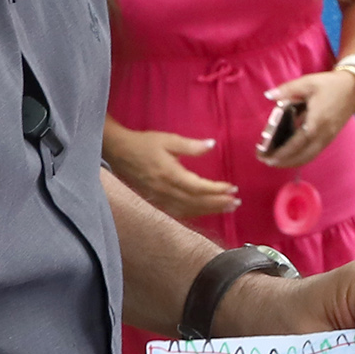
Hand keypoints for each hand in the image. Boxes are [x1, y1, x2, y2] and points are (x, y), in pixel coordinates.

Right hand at [103, 121, 240, 222]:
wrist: (118, 152)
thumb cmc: (145, 143)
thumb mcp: (168, 140)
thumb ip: (191, 146)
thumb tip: (213, 144)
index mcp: (171, 175)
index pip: (198, 187)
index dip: (217, 190)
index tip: (233, 188)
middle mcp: (166, 190)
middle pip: (196, 202)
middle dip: (218, 203)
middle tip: (236, 203)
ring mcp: (160, 198)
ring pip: (188, 210)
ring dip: (209, 210)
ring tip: (227, 208)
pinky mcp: (155, 201)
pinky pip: (178, 212)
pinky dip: (194, 213)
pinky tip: (204, 212)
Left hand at [260, 69, 354, 170]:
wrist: (354, 87)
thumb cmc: (330, 84)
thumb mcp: (308, 82)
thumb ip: (287, 90)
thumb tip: (269, 95)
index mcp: (317, 121)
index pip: (297, 143)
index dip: (282, 153)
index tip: (267, 157)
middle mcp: (323, 133)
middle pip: (303, 155)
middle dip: (284, 161)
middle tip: (267, 161)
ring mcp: (328, 137)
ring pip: (310, 156)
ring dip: (293, 162)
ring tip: (276, 162)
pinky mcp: (330, 137)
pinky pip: (315, 152)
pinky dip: (302, 157)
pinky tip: (291, 156)